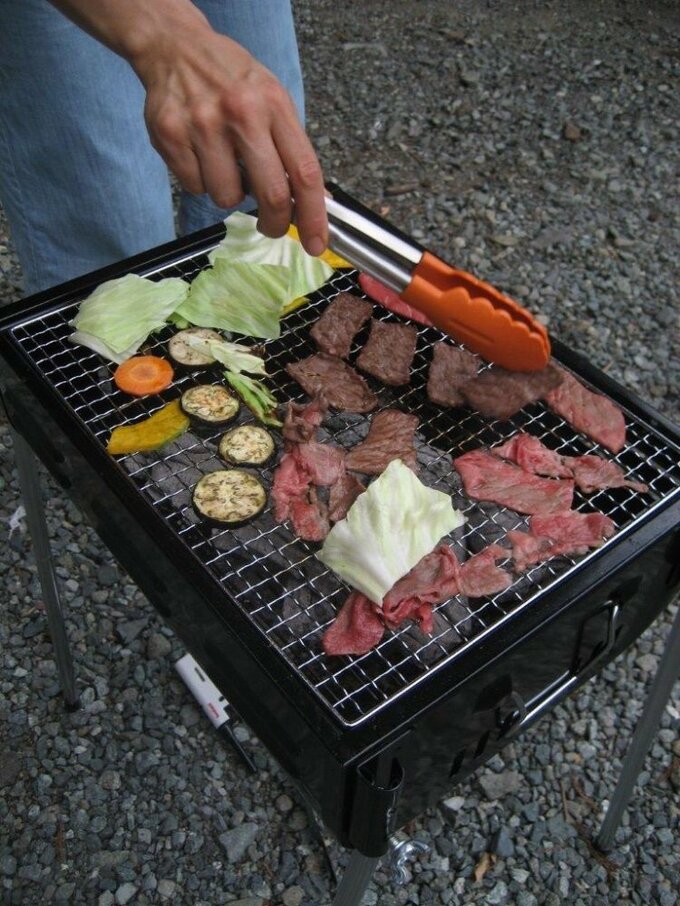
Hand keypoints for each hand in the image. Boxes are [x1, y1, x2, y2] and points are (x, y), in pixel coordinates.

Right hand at [133, 15, 327, 254]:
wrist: (175, 48)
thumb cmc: (232, 80)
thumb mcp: (272, 100)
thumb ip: (292, 148)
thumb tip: (317, 202)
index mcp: (273, 105)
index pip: (304, 172)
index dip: (313, 216)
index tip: (316, 244)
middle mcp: (241, 112)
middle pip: (271, 194)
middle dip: (274, 223)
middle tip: (271, 226)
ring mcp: (203, 124)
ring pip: (226, 197)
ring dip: (229, 193)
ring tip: (224, 164)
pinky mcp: (170, 135)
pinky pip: (195, 186)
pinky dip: (200, 180)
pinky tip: (200, 154)